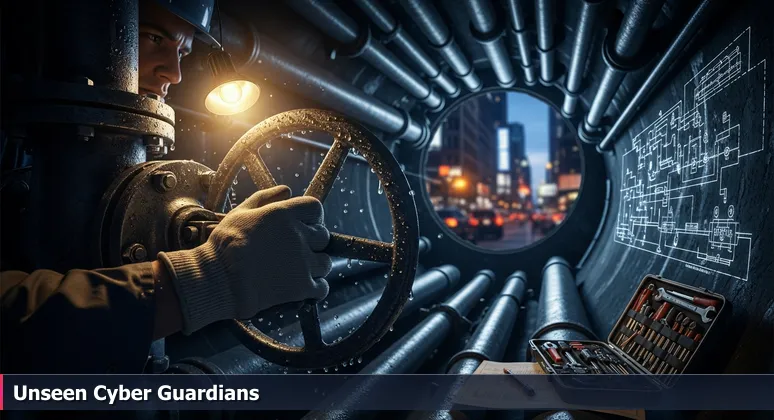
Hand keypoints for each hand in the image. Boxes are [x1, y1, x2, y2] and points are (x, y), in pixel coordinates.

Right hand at [158, 185, 331, 333]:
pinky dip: (316, 288)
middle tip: (296, 251)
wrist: (219, 278)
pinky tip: (303, 287)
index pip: (315, 209)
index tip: (304, 226)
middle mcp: (299, 236)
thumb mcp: (240, 212)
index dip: (312, 217)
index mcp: (285, 215)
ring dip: (315, 266)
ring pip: (325, 262)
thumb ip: (264, 198)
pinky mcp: (302, 287)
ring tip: (299, 270)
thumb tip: (286, 189)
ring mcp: (303, 262)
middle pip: (323, 236)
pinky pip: (322, 287)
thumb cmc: (225, 244)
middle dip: (313, 242)